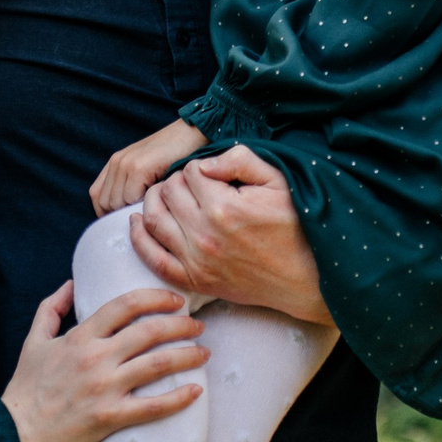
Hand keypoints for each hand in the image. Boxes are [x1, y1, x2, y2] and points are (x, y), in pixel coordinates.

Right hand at [1, 282, 206, 441]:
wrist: (15, 431)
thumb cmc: (26, 386)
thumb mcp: (34, 340)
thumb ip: (51, 308)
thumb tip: (70, 284)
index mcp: (80, 336)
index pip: (126, 305)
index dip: (156, 297)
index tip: (175, 300)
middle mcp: (95, 358)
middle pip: (150, 331)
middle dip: (182, 325)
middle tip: (198, 326)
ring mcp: (104, 388)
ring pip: (157, 365)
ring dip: (187, 356)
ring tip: (204, 353)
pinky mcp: (109, 417)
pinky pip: (152, 406)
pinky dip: (177, 399)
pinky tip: (196, 392)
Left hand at [90, 119, 205, 214]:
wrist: (196, 134)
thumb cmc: (179, 156)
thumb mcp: (150, 171)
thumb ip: (134, 187)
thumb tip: (127, 220)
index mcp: (116, 162)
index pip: (97, 196)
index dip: (107, 213)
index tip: (126, 222)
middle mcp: (117, 161)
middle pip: (105, 203)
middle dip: (120, 216)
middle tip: (143, 219)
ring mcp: (126, 163)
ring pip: (117, 203)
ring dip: (133, 211)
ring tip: (153, 209)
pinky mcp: (138, 167)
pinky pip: (130, 198)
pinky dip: (143, 205)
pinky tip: (159, 201)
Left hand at [131, 147, 333, 325]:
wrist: (304, 278)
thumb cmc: (294, 227)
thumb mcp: (278, 182)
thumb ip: (241, 161)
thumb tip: (206, 163)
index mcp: (224, 207)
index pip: (190, 172)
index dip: (198, 167)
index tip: (210, 174)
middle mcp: (204, 235)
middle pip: (168, 192)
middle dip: (175, 181)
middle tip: (190, 183)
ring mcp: (196, 261)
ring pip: (152, 220)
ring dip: (153, 201)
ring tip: (164, 195)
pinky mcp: (194, 280)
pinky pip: (152, 259)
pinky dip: (138, 239)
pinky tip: (136, 223)